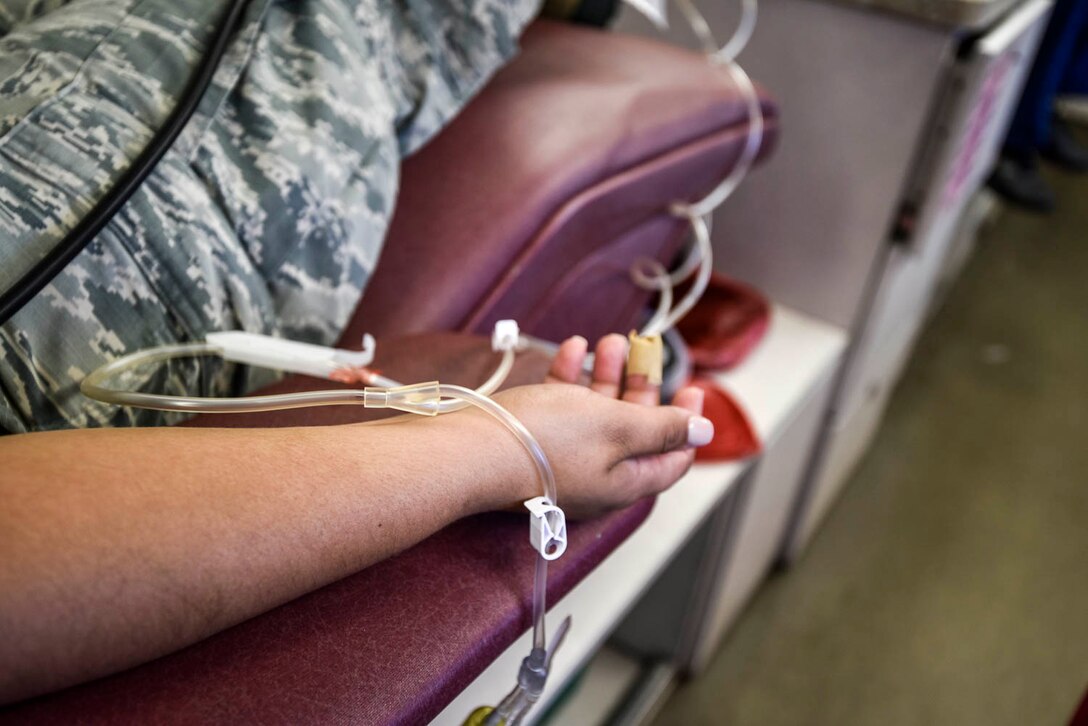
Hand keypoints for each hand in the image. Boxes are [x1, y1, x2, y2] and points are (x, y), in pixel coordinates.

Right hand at [473, 334, 712, 518]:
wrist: (473, 449)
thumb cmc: (547, 441)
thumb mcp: (619, 427)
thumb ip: (663, 427)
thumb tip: (705, 433)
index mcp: (625, 482)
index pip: (672, 457)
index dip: (686, 423)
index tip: (692, 387)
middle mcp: (597, 474)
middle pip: (634, 428)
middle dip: (640, 385)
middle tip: (643, 349)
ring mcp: (564, 457)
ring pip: (596, 412)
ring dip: (606, 374)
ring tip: (610, 341)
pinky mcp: (534, 439)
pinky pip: (561, 407)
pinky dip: (571, 378)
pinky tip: (572, 348)